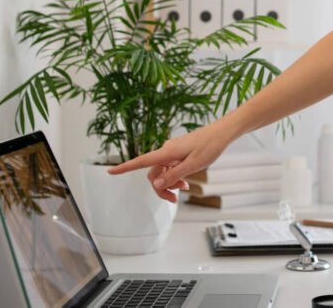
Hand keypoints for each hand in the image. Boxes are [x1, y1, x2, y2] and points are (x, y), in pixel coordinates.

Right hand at [107, 120, 233, 202]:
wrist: (222, 132)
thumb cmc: (210, 145)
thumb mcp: (193, 165)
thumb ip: (174, 175)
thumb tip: (156, 183)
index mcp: (167, 152)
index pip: (141, 161)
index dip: (125, 168)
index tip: (110, 171)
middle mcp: (166, 150)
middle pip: (153, 173)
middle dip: (161, 187)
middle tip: (174, 199)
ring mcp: (172, 151)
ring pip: (162, 171)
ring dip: (169, 183)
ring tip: (184, 188)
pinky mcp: (178, 152)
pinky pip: (170, 167)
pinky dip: (175, 176)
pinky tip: (185, 181)